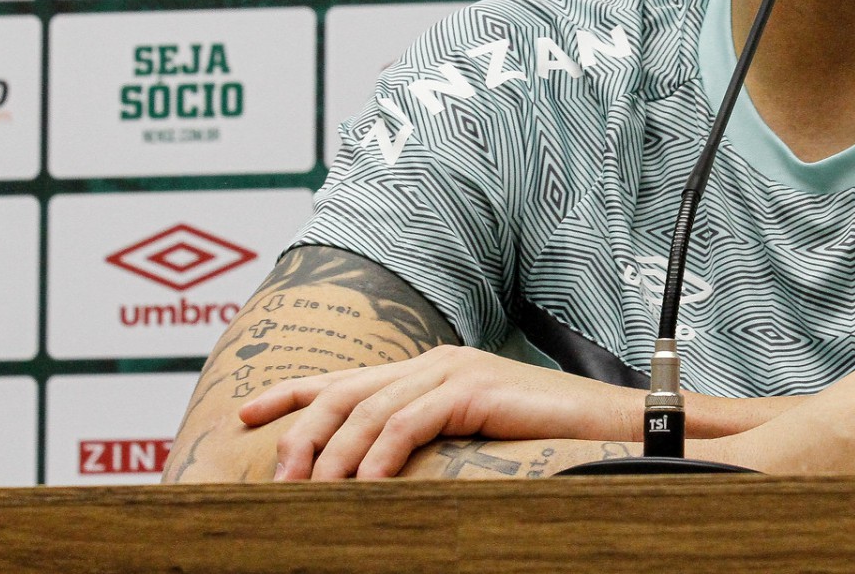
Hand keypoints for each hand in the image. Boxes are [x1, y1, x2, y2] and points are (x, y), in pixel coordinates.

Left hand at [240, 345, 632, 479]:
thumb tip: (376, 481)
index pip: (346, 376)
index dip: (291, 392)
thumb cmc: (545, 440)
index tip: (244, 413)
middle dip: (298, 433)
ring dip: (332, 456)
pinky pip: (408, 422)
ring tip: (311, 494)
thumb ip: (427, 443)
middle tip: (275, 480)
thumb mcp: (470, 441)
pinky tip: (368, 487)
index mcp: (429, 368)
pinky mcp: (473, 387)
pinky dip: (380, 456)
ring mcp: (453, 370)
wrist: (609, 424)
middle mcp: (434, 360)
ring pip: (367, 409)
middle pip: (343, 390)